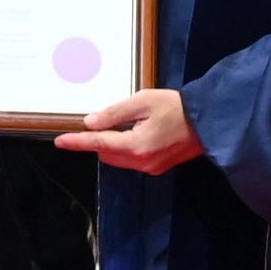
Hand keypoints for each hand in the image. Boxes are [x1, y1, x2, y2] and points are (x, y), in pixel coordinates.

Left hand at [58, 87, 202, 173]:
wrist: (210, 121)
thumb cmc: (177, 107)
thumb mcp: (143, 101)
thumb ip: (114, 113)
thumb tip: (91, 123)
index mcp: (136, 146)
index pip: (98, 144)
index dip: (77, 142)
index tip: (60, 141)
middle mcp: (141, 162)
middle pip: (106, 154)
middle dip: (97, 141)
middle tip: (100, 121)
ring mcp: (151, 167)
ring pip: (118, 159)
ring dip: (111, 145)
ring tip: (120, 124)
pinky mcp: (158, 167)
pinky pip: (131, 161)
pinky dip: (125, 149)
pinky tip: (133, 132)